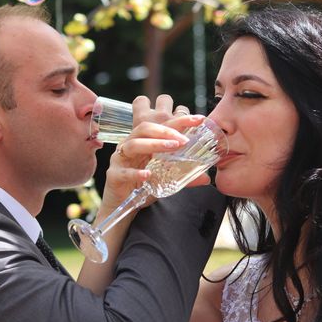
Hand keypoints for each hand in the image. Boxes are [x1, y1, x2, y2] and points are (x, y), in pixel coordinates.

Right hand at [101, 95, 207, 210]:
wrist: (122, 205)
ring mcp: (121, 158)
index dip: (179, 116)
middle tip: (184, 139)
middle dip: (166, 129)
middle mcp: (132, 144)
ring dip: (154, 143)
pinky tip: (148, 174)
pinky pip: (124, 171)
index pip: (161, 122)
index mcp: (144, 140)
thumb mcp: (165, 177)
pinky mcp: (114, 175)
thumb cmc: (143, 185)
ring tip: (172, 147)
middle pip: (145, 126)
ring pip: (134, 143)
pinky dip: (136, 172)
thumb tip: (206, 177)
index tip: (199, 119)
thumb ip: (183, 175)